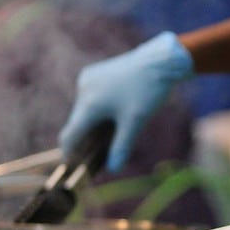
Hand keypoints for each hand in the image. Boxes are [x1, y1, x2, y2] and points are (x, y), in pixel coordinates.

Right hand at [59, 32, 192, 171]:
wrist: (160, 60)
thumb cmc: (148, 91)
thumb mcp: (136, 122)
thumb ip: (121, 146)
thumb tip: (113, 169)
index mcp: (89, 104)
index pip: (70, 135)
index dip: (70, 152)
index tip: (72, 166)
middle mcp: (83, 90)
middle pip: (78, 123)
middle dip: (86, 139)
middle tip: (98, 154)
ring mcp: (88, 79)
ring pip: (85, 110)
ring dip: (93, 124)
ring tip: (111, 133)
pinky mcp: (94, 73)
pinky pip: (91, 97)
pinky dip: (98, 110)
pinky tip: (114, 115)